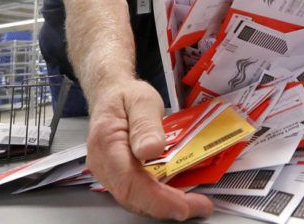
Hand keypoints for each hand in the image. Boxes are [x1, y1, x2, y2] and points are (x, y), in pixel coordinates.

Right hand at [85, 79, 213, 219]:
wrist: (111, 95)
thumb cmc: (126, 96)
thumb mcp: (142, 100)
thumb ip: (145, 125)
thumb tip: (150, 150)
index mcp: (107, 144)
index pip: (130, 182)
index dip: (157, 199)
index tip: (183, 206)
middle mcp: (103, 164)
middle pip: (132, 197)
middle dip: (167, 207)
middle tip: (199, 206)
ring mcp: (108, 173)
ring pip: (134, 200)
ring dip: (163, 206)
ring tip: (193, 204)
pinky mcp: (117, 176)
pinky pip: (136, 193)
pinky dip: (157, 199)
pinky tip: (176, 196)